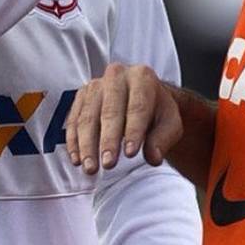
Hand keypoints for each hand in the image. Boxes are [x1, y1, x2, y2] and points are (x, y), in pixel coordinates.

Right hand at [65, 63, 182, 173]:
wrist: (141, 96)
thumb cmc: (156, 111)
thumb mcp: (170, 123)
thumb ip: (163, 139)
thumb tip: (153, 157)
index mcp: (142, 77)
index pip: (138, 107)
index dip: (134, 130)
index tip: (130, 154)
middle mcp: (116, 75)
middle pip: (110, 111)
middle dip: (108, 140)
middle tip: (108, 164)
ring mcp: (96, 84)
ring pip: (88, 116)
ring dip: (87, 144)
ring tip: (90, 168)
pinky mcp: (81, 95)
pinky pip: (74, 119)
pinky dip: (74, 141)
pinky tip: (77, 159)